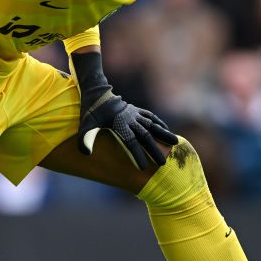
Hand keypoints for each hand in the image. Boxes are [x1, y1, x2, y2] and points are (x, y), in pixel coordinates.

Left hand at [70, 50, 177, 169]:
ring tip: (175, 143)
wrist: (97, 92)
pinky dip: (160, 123)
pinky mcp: (136, 111)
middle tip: (163, 163)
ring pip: (152, 125)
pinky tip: (167, 131)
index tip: (143, 167)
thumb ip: (84, 139)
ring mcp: (134, 114)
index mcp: (118, 124)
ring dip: (164, 134)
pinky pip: (150, 117)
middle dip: (154, 150)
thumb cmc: (90, 111)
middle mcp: (129, 120)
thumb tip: (85, 154)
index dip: (137, 154)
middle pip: (145, 136)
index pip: (130, 142)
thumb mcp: (85, 125)